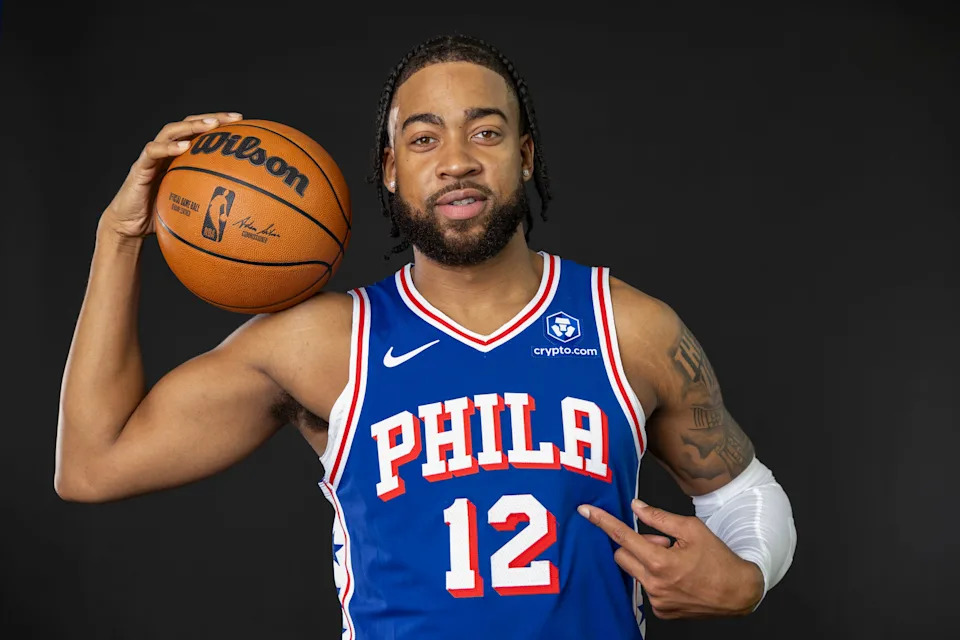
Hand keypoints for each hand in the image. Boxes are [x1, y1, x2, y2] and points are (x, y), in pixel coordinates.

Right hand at [101, 111, 243, 237]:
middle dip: (212, 118)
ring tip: (211, 125)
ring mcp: (152, 157)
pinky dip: (168, 147)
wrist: (129, 226)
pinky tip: (184, 146)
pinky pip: (153, 152)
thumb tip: (242, 208)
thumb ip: (211, 201)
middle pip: (189, 125)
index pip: (200, 133)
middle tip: (234, 118)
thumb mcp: (192, 208)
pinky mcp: (140, 167)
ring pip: (170, 131)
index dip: (220, 125)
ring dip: (192, 126)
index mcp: (179, 158)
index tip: (243, 122)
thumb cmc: (161, 216)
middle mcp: (166, 152)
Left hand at [578, 499, 763, 618]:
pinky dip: (654, 578)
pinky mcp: (661, 612)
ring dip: (646, 562)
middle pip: (622, 555)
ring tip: (673, 561)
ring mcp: (656, 601)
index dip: (602, 521)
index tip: (584, 511)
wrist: (738, 592)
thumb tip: (635, 506)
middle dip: (633, 545)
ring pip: (634, 571)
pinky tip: (676, 577)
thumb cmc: (718, 559)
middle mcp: (654, 584)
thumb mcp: (691, 529)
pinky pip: (645, 588)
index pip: (622, 536)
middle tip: (662, 542)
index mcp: (660, 561)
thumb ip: (659, 518)